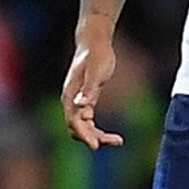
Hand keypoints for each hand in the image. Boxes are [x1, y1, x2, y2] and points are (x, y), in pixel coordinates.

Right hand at [62, 28, 121, 148]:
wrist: (94, 43)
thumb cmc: (96, 55)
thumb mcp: (96, 72)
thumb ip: (89, 89)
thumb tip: (81, 106)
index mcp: (71, 95)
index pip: (74, 121)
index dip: (84, 134)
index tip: (96, 145)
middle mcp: (71, 101)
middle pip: (77, 128)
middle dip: (94, 138)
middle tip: (117, 141)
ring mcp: (77, 102)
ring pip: (83, 127)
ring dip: (97, 136)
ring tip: (118, 141)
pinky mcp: (85, 102)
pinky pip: (88, 122)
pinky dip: (97, 130)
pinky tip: (112, 136)